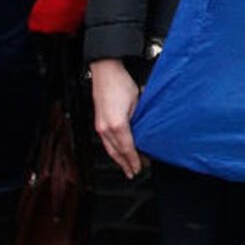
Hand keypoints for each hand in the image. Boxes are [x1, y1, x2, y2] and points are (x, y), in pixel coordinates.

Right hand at [91, 58, 143, 177]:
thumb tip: (146, 129)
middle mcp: (106, 128)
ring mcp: (100, 126)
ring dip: (118, 159)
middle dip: (126, 164)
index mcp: (117, 124)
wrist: (105, 72)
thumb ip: (140, 118)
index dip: (134, 160)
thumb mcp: (137, 101)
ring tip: (126, 167)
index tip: (139, 167)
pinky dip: (112, 150)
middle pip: (116, 152)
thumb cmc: (120, 83)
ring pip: (109, 149)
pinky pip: (105, 142)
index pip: (127, 148)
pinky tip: (117, 152)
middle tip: (134, 172)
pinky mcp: (98, 122)